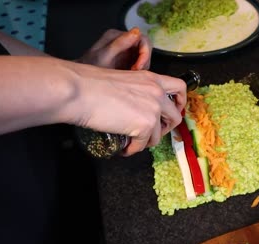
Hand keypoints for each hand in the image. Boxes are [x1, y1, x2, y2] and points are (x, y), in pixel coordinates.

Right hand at [64, 64, 186, 155]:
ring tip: (132, 141)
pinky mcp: (145, 126)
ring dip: (146, 141)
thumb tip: (137, 107)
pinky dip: (132, 149)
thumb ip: (137, 91)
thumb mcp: (124, 80)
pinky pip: (143, 145)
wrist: (79, 91)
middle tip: (153, 132)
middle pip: (176, 116)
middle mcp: (157, 93)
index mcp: (152, 78)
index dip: (180, 101)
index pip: (180, 87)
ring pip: (159, 134)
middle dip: (166, 128)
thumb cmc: (91, 84)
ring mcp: (153, 110)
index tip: (173, 110)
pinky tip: (123, 147)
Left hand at [78, 28, 151, 69]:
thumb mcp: (105, 56)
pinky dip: (138, 72)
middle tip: (135, 72)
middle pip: (145, 48)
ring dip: (142, 67)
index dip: (145, 53)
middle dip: (144, 62)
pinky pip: (140, 64)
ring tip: (130, 75)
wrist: (82, 79)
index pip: (142, 39)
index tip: (138, 67)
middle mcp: (123, 40)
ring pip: (144, 57)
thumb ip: (120, 43)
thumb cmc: (90, 68)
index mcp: (117, 35)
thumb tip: (136, 31)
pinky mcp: (126, 60)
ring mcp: (125, 50)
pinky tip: (129, 76)